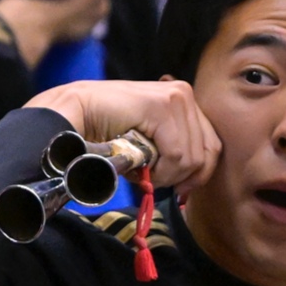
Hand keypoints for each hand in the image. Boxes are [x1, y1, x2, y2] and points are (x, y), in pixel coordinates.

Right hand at [28, 77, 219, 191]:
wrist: (74, 113)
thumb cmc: (106, 131)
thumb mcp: (149, 142)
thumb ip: (174, 151)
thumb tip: (193, 182)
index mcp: (185, 101)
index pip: (212, 145)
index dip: (199, 174)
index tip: (180, 190)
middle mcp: (184, 94)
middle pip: (206, 153)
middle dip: (179, 176)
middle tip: (151, 178)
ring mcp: (176, 97)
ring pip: (191, 158)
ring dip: (164, 175)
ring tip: (138, 167)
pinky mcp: (163, 105)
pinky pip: (176, 154)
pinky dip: (158, 170)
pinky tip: (137, 165)